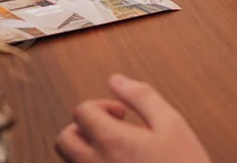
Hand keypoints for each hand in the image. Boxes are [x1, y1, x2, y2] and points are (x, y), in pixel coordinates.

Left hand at [55, 75, 209, 162]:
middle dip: (82, 128)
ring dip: (85, 149)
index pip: (82, 111)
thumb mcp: (172, 124)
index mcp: (112, 141)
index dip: (101, 105)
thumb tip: (117, 81)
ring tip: (115, 150)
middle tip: (109, 129)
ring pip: (71, 162)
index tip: (122, 114)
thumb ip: (142, 97)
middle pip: (64, 139)